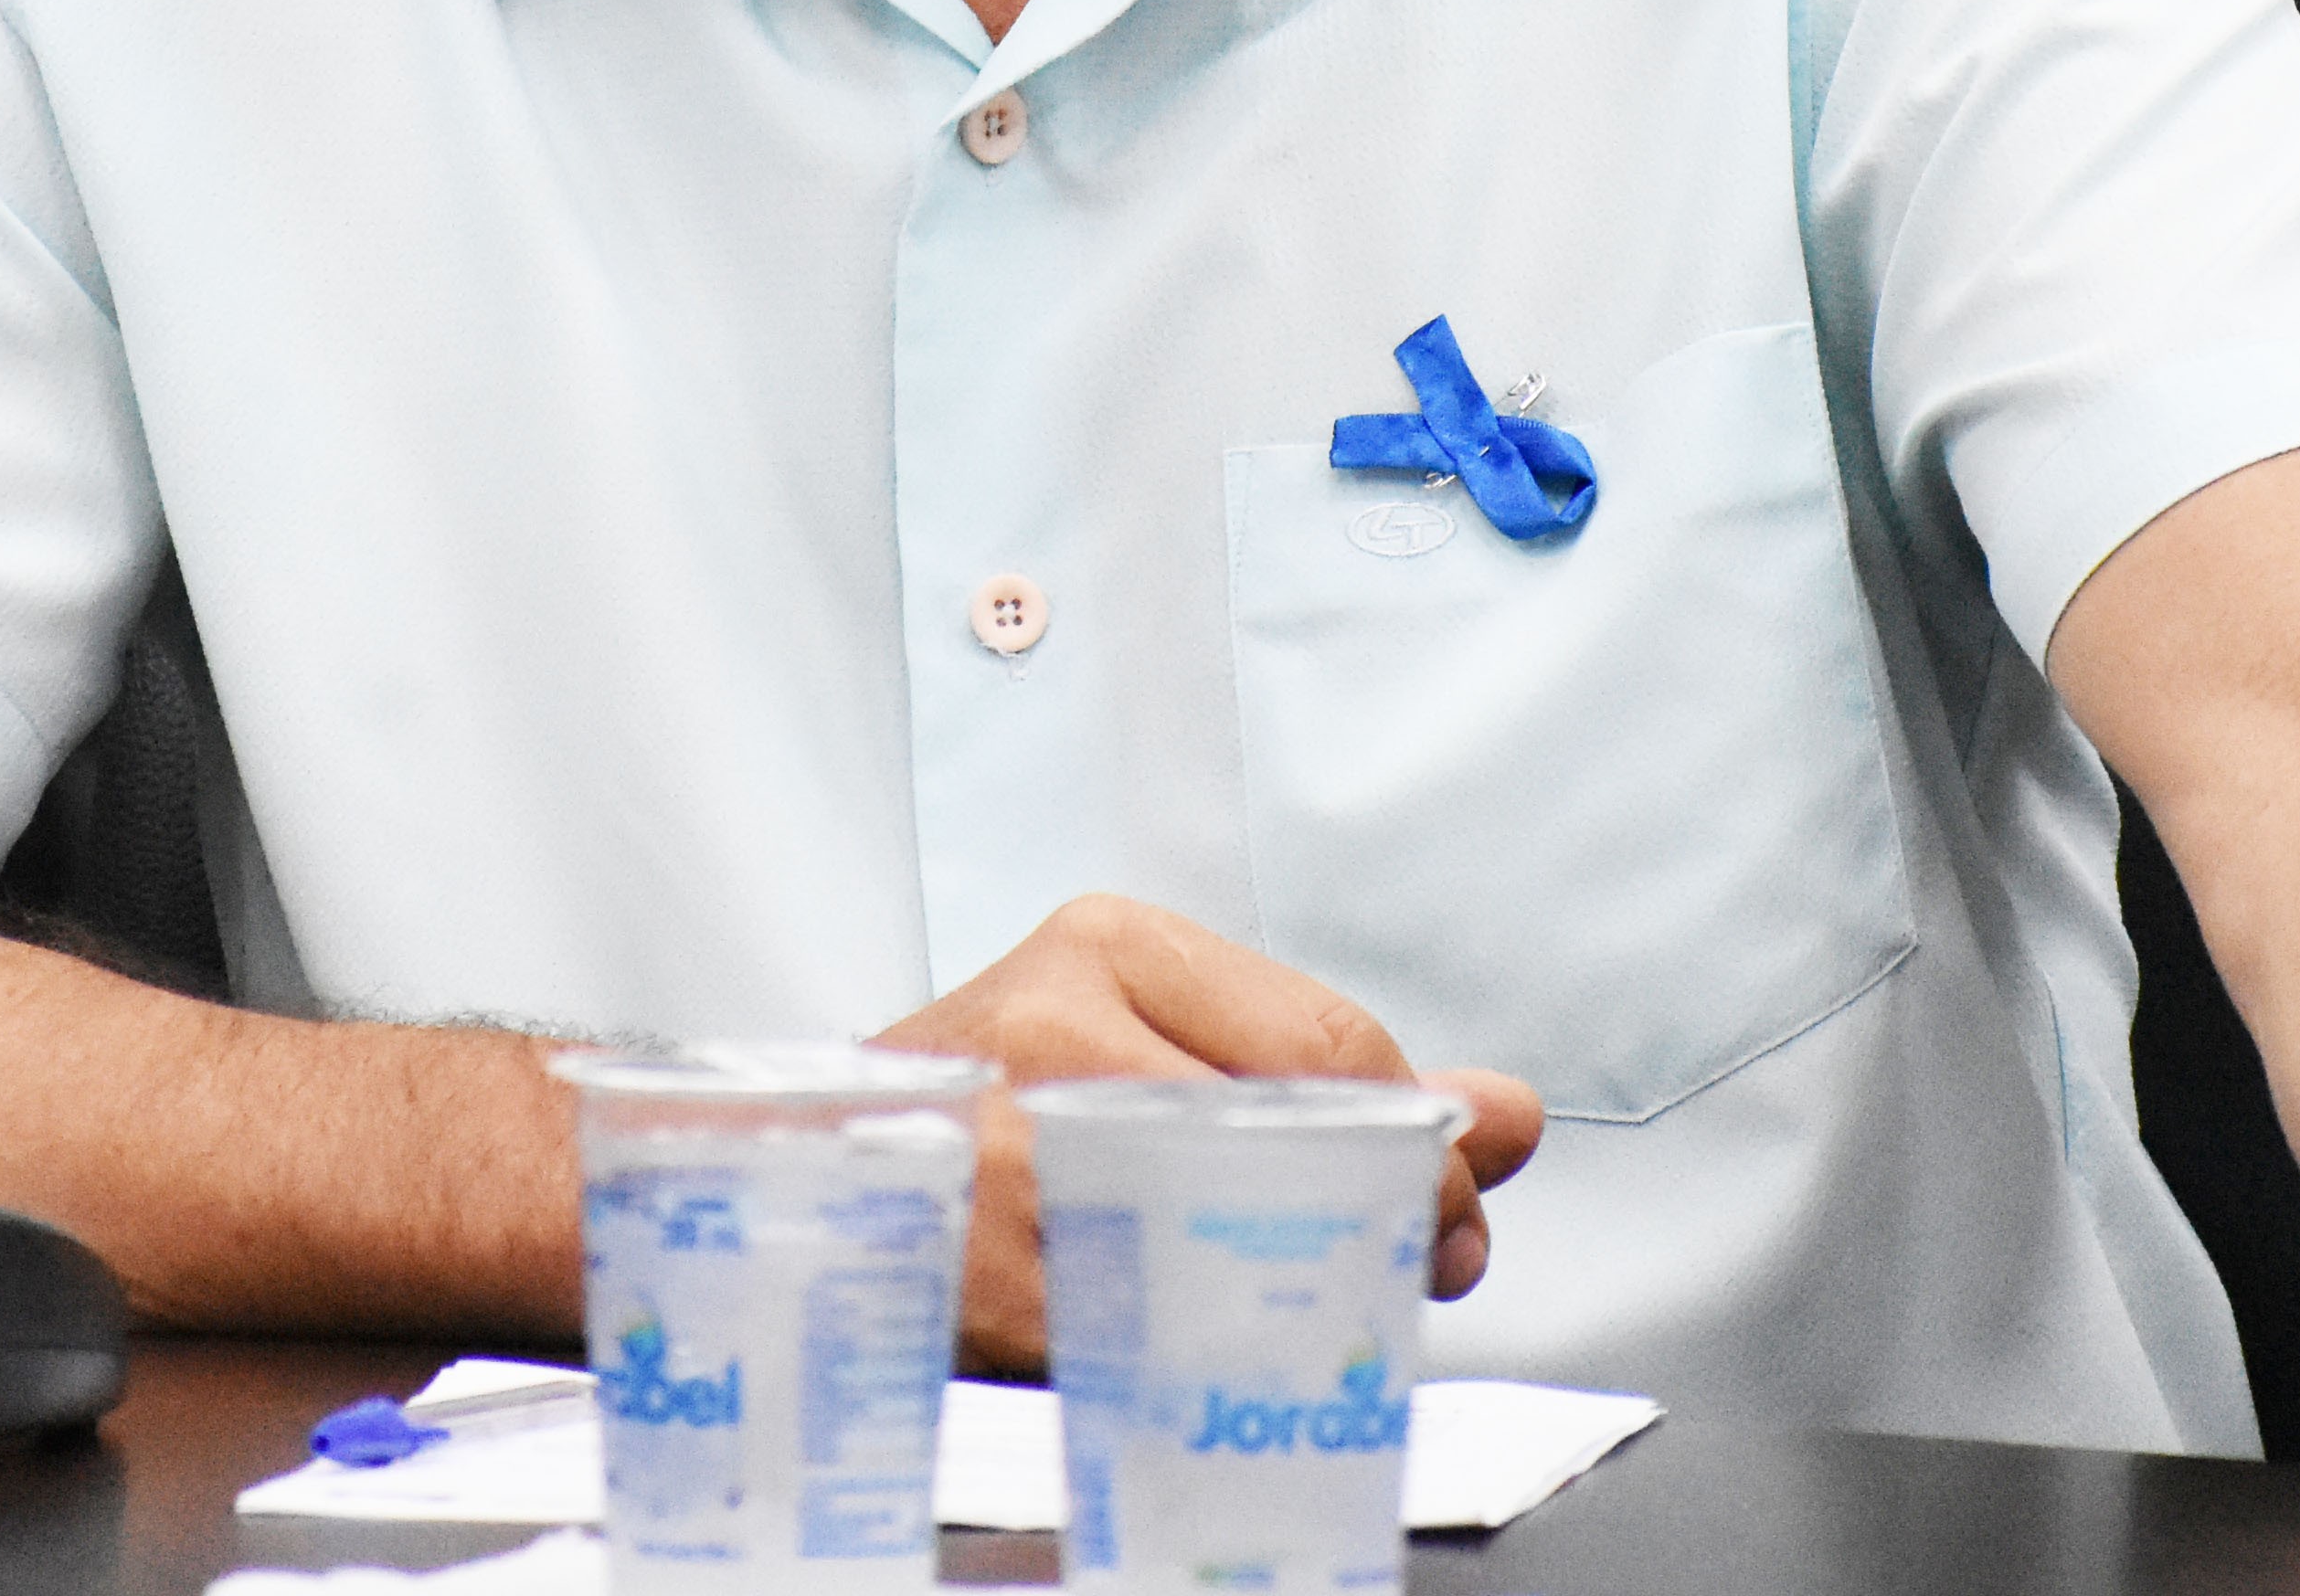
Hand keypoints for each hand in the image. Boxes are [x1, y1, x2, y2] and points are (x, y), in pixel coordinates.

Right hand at [872, 892, 1543, 1373]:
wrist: (790, 1178)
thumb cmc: (977, 1105)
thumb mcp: (1136, 1030)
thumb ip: (1319, 1066)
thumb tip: (1509, 1114)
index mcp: (1107, 949)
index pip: (1334, 1045)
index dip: (1425, 1137)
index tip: (1457, 1186)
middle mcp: (1065, 1035)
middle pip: (1308, 1136)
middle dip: (1399, 1215)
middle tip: (1423, 1255)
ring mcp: (1029, 1160)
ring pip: (1253, 1240)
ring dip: (1324, 1290)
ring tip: (1325, 1300)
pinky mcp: (1005, 1282)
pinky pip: (1172, 1331)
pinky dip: (1228, 1351)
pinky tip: (1225, 1344)